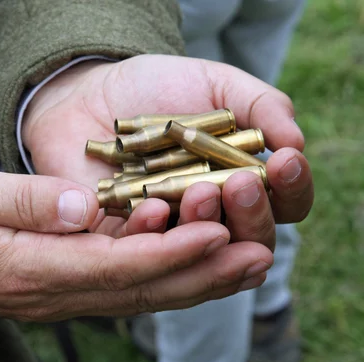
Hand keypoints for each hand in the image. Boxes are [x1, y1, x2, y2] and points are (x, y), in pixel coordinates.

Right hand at [0, 157, 270, 320]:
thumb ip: (21, 201)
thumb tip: (80, 207)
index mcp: (27, 267)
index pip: (111, 264)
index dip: (168, 252)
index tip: (216, 234)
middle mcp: (49, 291)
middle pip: (136, 290)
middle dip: (200, 275)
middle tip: (256, 258)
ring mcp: (54, 295)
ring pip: (134, 294)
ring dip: (191, 282)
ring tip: (242, 264)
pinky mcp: (56, 287)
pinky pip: (118, 288)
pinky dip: (161, 278)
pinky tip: (191, 267)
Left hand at [22, 55, 313, 248]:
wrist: (90, 94)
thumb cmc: (157, 88)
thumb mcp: (214, 84)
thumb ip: (259, 105)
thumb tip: (295, 142)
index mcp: (243, 182)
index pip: (285, 203)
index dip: (292, 188)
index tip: (285, 160)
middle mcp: (213, 216)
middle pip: (251, 241)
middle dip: (252, 214)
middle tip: (240, 183)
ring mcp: (170, 233)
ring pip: (201, 255)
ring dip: (207, 227)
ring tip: (201, 191)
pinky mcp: (126, 240)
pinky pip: (143, 251)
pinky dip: (153, 231)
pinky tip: (155, 206)